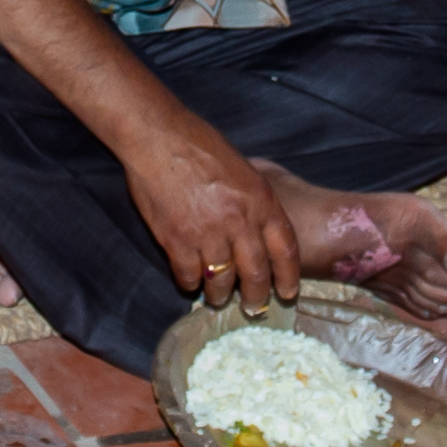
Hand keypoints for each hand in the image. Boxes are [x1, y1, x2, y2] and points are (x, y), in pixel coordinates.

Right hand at [119, 106, 300, 309]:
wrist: (159, 138)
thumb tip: (257, 230)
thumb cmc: (200, 145)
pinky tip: (190, 281)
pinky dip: (190, 283)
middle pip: (256, 273)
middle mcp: (239, 221)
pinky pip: (189, 276)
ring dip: (220, 294)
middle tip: (253, 308)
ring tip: (217, 298)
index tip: (287, 293)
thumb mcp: (244, 169)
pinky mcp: (177, 241)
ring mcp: (208, 233)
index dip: (288, 276)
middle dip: (256, 297)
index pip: (285, 250)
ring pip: (222, 281)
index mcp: (261, 201)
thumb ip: (253, 203)